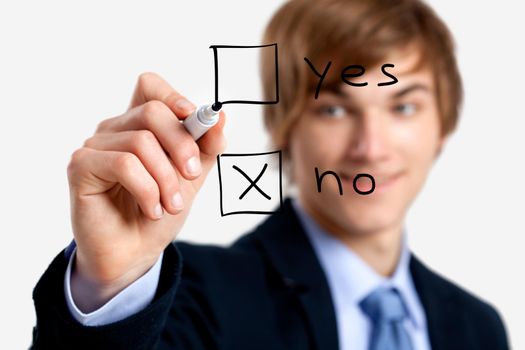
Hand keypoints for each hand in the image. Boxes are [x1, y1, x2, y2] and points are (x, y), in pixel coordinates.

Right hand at [66, 73, 225, 309]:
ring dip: (166, 179)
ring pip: (141, 142)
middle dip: (182, 146)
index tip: (197, 121)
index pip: (150, 86)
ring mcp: (95, 146)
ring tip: (171, 205)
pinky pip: (124, 164)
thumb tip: (220, 116)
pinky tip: (152, 211)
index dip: (174, 97)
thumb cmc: (160, 211)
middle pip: (152, 111)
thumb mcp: (192, 177)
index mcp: (140, 126)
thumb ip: (206, 148)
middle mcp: (115, 129)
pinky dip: (147, 191)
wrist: (136, 253)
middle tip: (192, 175)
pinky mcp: (81, 167)